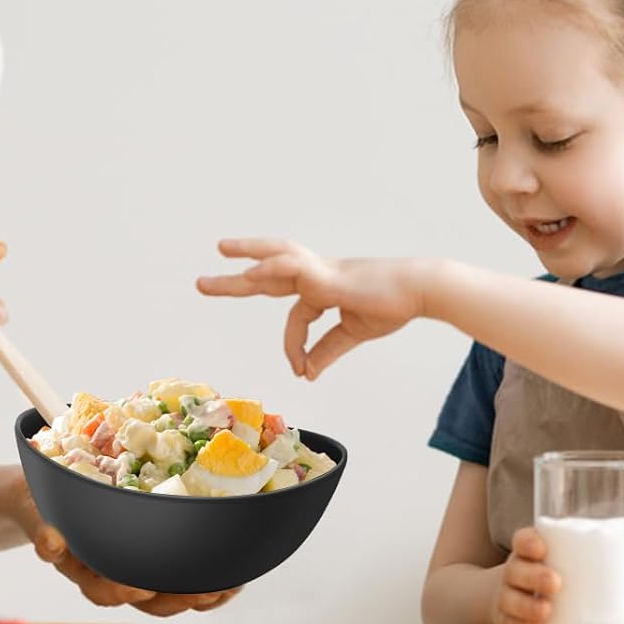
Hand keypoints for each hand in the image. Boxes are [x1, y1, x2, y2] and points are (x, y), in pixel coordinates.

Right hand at [7, 475, 239, 617]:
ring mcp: (130, 563)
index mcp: (80, 564)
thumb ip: (42, 524)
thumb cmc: (39, 498)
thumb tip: (50, 541)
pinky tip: (231, 575)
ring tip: (227, 587)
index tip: (139, 590)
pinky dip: (204, 575)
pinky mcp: (149, 552)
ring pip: (165, 592)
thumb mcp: (33, 505)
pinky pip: (177, 572)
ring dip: (197, 593)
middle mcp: (107, 571)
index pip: (100, 587)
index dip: (121, 592)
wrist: (39, 494)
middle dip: (175, 598)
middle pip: (143, 597)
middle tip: (204, 592)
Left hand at [197, 238, 424, 378]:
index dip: (294, 345)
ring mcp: (321, 272)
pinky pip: (293, 268)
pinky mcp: (328, 276)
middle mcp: (317, 275)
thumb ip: (327, 349)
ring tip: (222, 250)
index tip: (301, 370)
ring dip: (248, 252)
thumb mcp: (353, 333)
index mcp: (322, 288)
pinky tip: (251, 273)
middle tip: (202, 283)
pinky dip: (270, 268)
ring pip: (277, 256)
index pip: (297, 315)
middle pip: (267, 273)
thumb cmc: (391, 305)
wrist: (420, 291)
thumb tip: (307, 373)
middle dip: (235, 280)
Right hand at [491, 526, 560, 623]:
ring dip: (527, 605)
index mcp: (524, 554)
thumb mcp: (549, 561)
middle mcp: (513, 574)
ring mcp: (506, 598)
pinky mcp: (507, 623)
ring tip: (546, 609)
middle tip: (555, 581)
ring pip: (511, 600)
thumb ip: (576, 555)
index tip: (541, 548)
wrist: (495, 598)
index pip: (522, 542)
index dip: (529, 543)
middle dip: (534, 576)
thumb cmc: (536, 578)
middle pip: (516, 570)